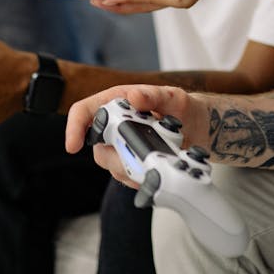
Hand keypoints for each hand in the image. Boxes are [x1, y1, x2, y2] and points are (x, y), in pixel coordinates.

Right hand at [64, 84, 208, 186]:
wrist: (199, 128)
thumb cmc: (182, 107)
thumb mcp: (172, 97)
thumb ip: (153, 95)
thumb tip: (134, 97)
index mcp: (117, 102)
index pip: (84, 112)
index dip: (74, 128)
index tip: (74, 145)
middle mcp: (115, 125)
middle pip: (97, 147)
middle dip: (116, 155)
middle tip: (142, 153)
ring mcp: (123, 146)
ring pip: (112, 166)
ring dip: (133, 167)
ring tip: (158, 156)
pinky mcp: (133, 163)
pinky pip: (127, 177)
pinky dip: (141, 177)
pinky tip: (157, 168)